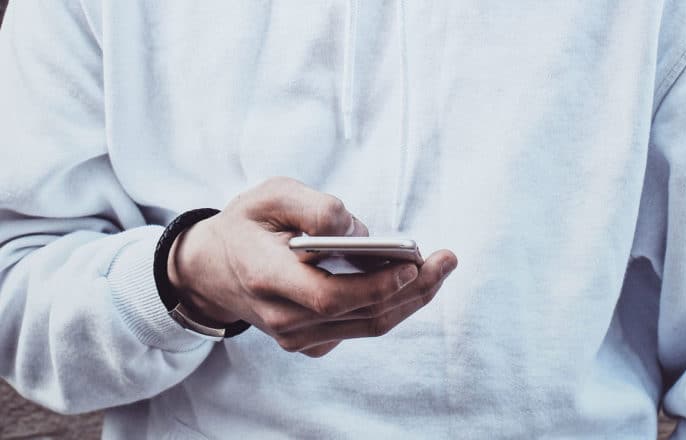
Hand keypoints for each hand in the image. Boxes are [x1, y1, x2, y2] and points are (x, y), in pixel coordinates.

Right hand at [167, 177, 457, 356]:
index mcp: (267, 278)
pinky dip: (388, 305)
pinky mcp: (309, 342)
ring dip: (410, 299)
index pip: (331, 296)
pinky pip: (359, 327)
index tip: (412, 264)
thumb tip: (359, 231)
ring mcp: (296, 336)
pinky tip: (409, 281)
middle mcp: (283, 318)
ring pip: (367, 325)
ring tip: (440, 268)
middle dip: (413, 289)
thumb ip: (314, 206)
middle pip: (362, 314)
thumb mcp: (270, 196)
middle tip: (447, 260)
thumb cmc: (245, 226)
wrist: (211, 269)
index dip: (376, 284)